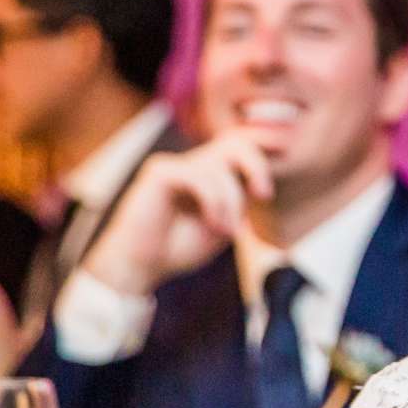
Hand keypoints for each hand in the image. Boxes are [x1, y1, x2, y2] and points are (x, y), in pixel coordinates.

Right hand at [79, 133, 274, 297]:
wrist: (143, 265)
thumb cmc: (178, 249)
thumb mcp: (222, 226)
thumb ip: (238, 202)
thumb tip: (256, 182)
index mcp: (209, 177)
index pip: (240, 150)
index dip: (259, 162)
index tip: (265, 195)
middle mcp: (192, 166)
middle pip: (234, 141)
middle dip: (256, 165)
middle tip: (262, 195)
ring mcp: (175, 165)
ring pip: (219, 168)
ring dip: (230, 203)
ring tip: (225, 231)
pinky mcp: (160, 171)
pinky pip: (199, 176)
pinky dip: (214, 202)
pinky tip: (214, 223)